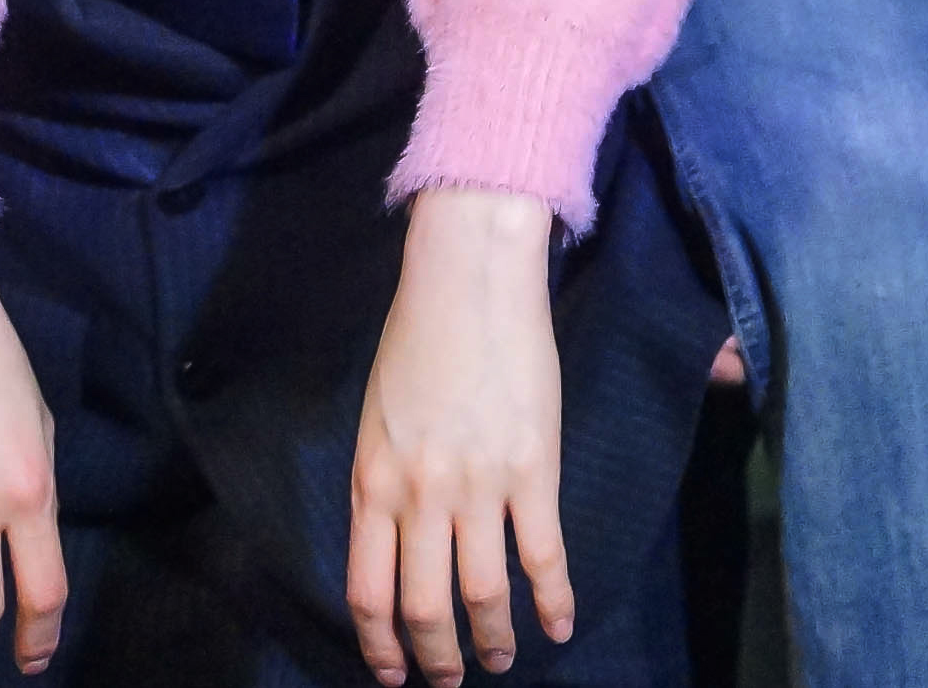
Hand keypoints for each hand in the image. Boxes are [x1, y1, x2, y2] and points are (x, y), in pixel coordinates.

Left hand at [347, 189, 570, 684]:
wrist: (469, 280)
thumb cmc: (418, 339)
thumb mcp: (377, 418)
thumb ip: (384, 483)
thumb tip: (395, 544)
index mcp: (373, 481)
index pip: (367, 592)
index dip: (380, 647)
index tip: (393, 674)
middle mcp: (420, 496)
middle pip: (424, 608)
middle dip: (437, 659)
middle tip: (450, 682)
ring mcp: (478, 486)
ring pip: (483, 596)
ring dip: (493, 642)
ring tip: (502, 660)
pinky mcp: (533, 471)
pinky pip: (544, 557)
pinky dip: (553, 602)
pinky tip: (560, 627)